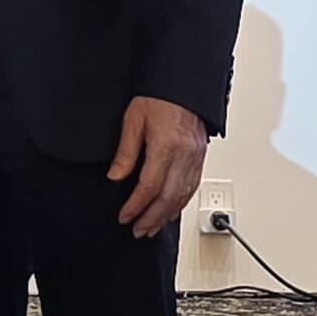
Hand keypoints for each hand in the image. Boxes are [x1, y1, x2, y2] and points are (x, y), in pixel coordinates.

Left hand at [109, 96, 208, 238]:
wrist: (183, 84)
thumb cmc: (159, 97)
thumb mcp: (133, 120)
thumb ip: (126, 152)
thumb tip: (116, 177)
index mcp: (166, 146)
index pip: (150, 186)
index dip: (136, 206)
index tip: (124, 216)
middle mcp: (185, 156)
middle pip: (169, 197)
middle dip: (152, 218)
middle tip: (138, 230)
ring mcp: (196, 158)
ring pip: (183, 196)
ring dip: (167, 216)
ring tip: (152, 227)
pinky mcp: (200, 158)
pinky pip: (192, 187)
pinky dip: (181, 204)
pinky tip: (171, 212)